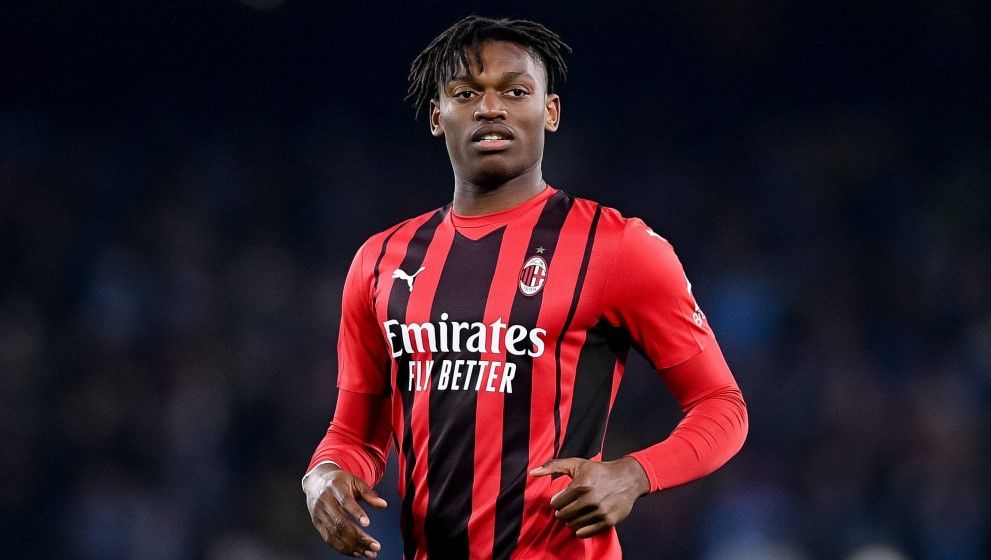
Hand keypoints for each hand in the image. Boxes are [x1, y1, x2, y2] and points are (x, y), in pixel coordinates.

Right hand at [303, 463, 387, 557]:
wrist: (316, 481)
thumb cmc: (339, 481)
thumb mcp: (355, 481)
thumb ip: (369, 494)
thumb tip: (383, 505)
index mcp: (335, 488)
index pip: (346, 501)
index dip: (356, 513)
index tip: (368, 523)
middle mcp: (325, 501)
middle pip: (340, 522)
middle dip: (358, 537)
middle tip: (375, 546)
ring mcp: (319, 514)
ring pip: (335, 534)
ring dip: (353, 546)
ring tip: (368, 553)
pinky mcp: (317, 523)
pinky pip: (329, 539)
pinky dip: (342, 548)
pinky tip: (356, 552)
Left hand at [529, 456, 648, 537]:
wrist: (627, 479)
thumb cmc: (599, 470)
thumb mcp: (576, 464)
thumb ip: (553, 466)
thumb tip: (532, 472)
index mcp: (581, 484)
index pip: (557, 503)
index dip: (556, 502)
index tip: (561, 500)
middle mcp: (591, 499)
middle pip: (564, 515)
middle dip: (562, 512)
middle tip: (567, 508)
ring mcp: (600, 511)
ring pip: (574, 524)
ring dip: (571, 521)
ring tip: (575, 514)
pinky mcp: (608, 521)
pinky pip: (586, 532)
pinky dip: (580, 530)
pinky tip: (580, 523)